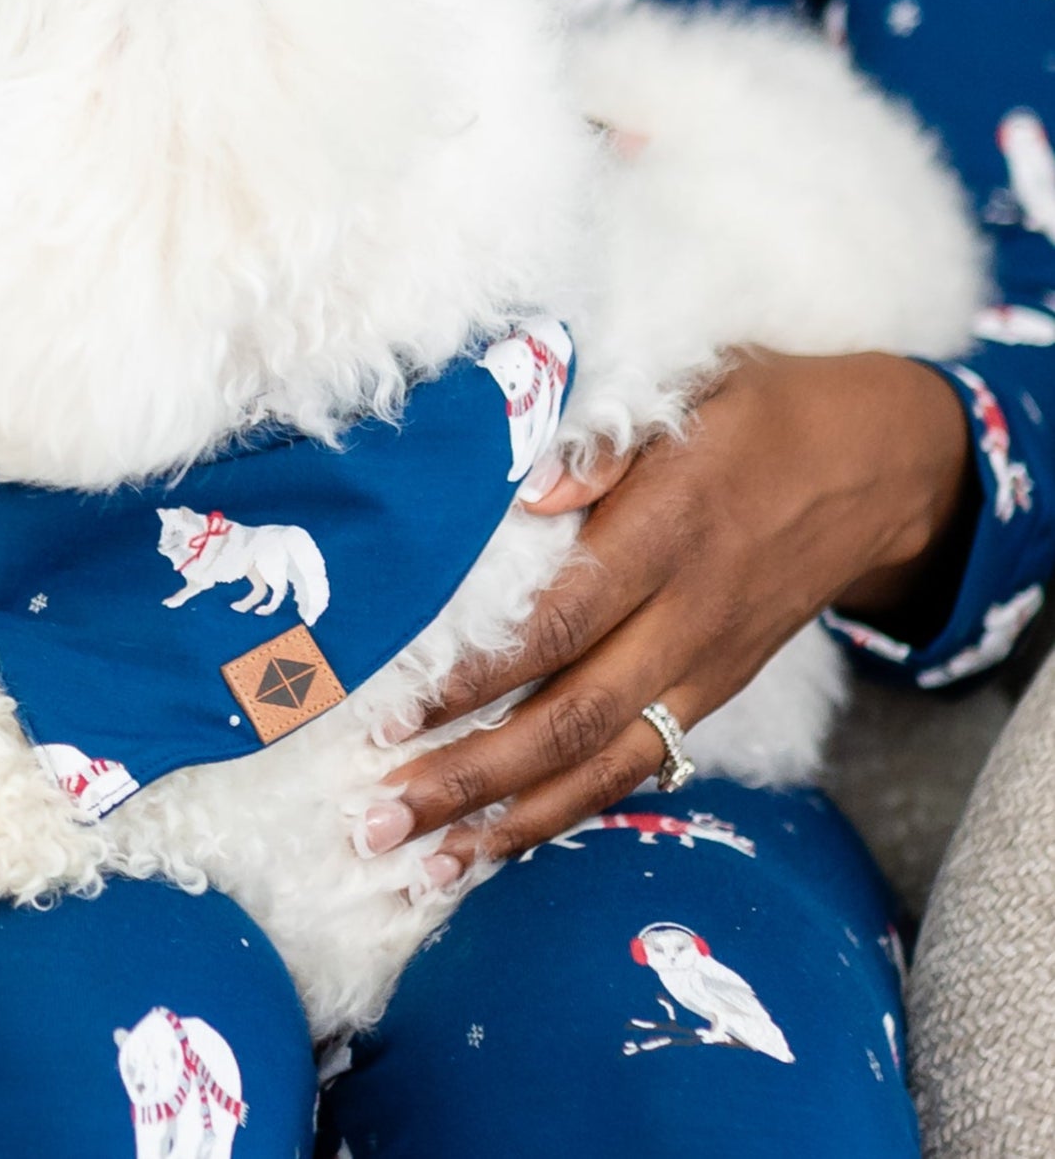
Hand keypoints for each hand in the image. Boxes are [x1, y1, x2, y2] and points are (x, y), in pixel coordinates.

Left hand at [362, 349, 974, 878]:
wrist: (878, 467)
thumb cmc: (758, 414)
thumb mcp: (688, 393)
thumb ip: (602, 445)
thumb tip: (525, 490)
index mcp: (668, 532)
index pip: (559, 624)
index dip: (478, 676)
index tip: (396, 713)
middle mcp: (687, 617)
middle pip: (571, 718)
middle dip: (471, 775)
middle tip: (379, 818)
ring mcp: (705, 666)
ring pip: (604, 765)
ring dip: (510, 820)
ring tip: (424, 863)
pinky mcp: (714, 693)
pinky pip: (641, 766)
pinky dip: (569, 812)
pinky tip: (502, 844)